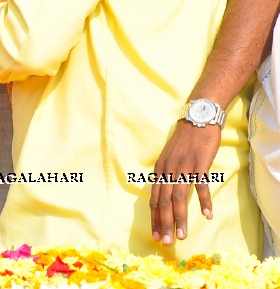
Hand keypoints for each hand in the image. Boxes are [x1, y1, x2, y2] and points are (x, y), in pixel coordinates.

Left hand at [149, 120, 219, 244]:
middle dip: (164, 223)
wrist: (196, 119)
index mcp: (159, 171)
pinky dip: (203, 200)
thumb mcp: (168, 158)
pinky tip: (207, 214)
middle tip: (166, 241)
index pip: (154, 199)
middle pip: (163, 202)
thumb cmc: (183, 141)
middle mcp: (168, 170)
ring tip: (182, 235)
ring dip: (180, 218)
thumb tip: (163, 194)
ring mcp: (183, 167)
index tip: (156, 234)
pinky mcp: (199, 163)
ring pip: (178, 197)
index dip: (154, 218)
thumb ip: (166, 176)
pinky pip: (200, 185)